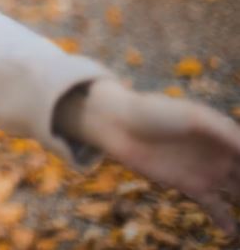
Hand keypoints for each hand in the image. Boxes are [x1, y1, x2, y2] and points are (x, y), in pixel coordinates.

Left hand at [81, 79, 239, 236]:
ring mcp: (208, 171)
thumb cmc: (157, 112)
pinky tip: (235, 235)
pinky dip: (227, 222)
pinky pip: (215, 208)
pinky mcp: (190, 186)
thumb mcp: (195, 117)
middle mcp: (222, 154)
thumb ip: (226, 134)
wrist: (119, 123)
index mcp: (226, 134)